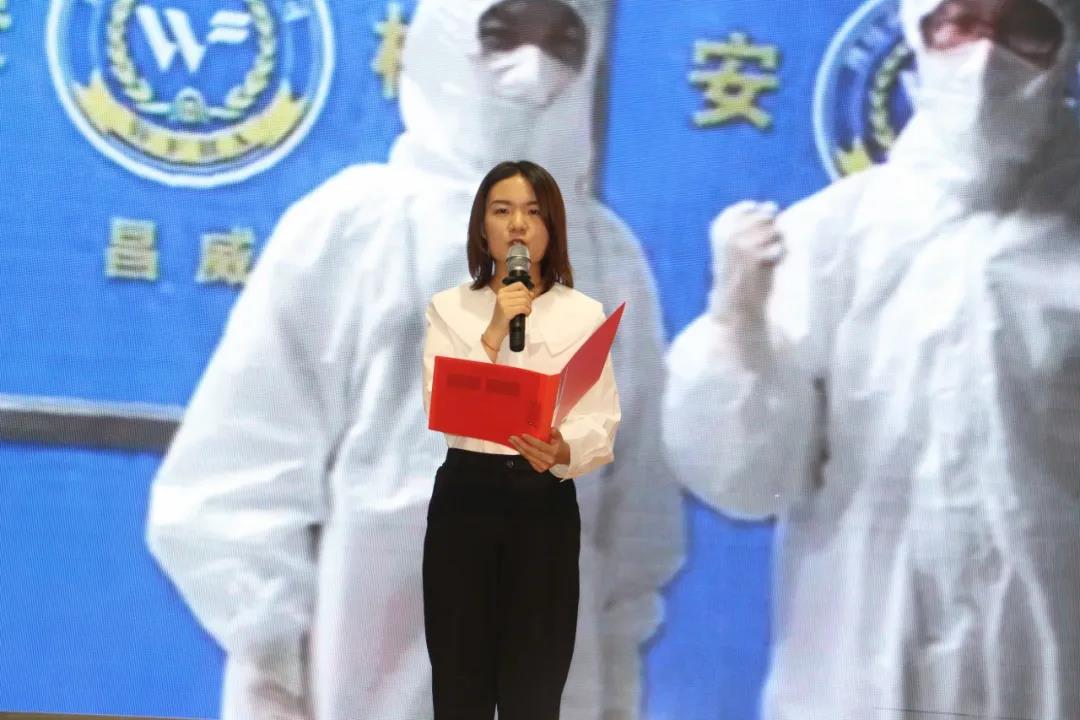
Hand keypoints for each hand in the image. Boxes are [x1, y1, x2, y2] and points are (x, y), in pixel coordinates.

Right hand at [486, 281, 533, 343]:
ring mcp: (503, 303)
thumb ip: (520, 297)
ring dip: (528, 307)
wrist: (496, 329)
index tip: (527, 298)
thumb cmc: (503, 318)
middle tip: (526, 308)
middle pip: (523, 293)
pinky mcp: (507, 311)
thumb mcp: (510, 304)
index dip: (526, 291)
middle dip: (529, 301)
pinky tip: (524, 315)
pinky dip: (527, 312)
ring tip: (525, 312)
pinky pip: (523, 308)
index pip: (519, 285)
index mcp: (502, 292)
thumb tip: (531, 293)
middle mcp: (501, 296)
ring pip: (525, 300)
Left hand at [509, 428, 569, 472]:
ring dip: (518, 448)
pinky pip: (528, 460)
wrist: (564, 458)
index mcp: (554, 452)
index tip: (523, 434)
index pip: (540, 445)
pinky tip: (517, 447)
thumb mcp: (560, 437)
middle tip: (512, 437)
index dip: (530, 440)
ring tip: (512, 441)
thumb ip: (555, 433)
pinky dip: (522, 453)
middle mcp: (548, 460)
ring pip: (528, 456)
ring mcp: (543, 466)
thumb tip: (551, 429)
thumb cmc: (559, 445)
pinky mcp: (539, 469)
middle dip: (520, 444)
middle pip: (531, 452)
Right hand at [709, 200, 783, 321]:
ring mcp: (739, 243)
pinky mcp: (754, 257)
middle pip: (766, 216)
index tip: (750, 242)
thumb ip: (757, 219)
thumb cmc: (742, 271)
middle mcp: (726, 232)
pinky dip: (779, 258)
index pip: (751, 207)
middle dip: (770, 233)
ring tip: (762, 261)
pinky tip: (766, 268)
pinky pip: (780, 247)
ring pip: (776, 231)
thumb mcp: (742, 240)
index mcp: (720, 225)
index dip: (759, 223)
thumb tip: (773, 205)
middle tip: (758, 254)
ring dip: (776, 246)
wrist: (735, 305)